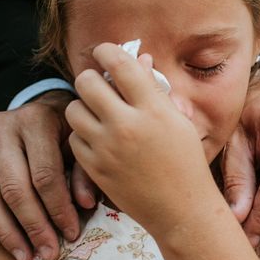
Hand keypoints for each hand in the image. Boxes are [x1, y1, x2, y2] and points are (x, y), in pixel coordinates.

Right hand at [0, 90, 98, 259]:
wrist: (40, 109)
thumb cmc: (65, 130)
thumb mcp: (80, 143)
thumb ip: (84, 172)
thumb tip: (85, 204)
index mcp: (35, 121)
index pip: (44, 174)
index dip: (58, 209)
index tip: (71, 233)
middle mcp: (2, 128)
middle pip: (14, 188)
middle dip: (33, 226)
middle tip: (48, 253)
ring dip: (5, 231)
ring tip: (24, 256)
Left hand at [65, 43, 217, 234]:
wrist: (182, 209)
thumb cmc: (186, 161)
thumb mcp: (177, 120)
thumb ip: (154, 89)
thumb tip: (139, 60)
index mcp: (152, 108)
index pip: (119, 64)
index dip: (106, 50)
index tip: (104, 52)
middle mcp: (127, 124)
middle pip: (87, 82)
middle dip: (91, 78)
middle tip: (99, 84)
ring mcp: (107, 148)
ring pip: (73, 109)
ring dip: (83, 106)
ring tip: (97, 113)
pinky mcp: (95, 168)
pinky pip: (74, 138)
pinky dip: (83, 134)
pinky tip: (98, 138)